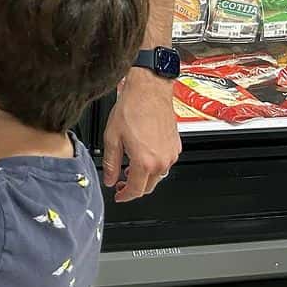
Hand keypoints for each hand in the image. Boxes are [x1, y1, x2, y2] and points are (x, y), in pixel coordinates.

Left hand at [102, 71, 180, 202]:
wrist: (149, 91)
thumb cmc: (132, 108)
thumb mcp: (112, 136)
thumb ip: (111, 162)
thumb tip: (109, 179)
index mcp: (144, 161)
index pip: (135, 190)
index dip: (124, 196)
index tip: (118, 196)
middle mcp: (161, 161)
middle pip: (148, 186)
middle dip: (134, 188)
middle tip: (121, 183)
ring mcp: (171, 154)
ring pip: (158, 176)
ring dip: (144, 176)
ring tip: (129, 167)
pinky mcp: (176, 146)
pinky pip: (165, 163)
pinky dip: (154, 165)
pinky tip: (143, 155)